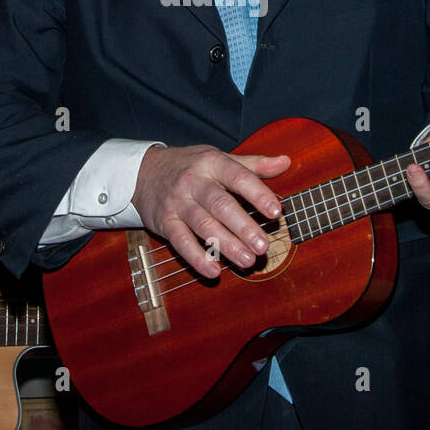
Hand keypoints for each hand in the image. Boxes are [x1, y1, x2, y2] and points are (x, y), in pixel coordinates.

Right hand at [132, 145, 290, 278]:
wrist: (144, 172)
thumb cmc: (190, 166)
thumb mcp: (219, 158)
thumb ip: (253, 164)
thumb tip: (285, 162)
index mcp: (212, 163)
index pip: (238, 177)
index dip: (258, 194)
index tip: (276, 212)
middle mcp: (194, 182)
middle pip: (221, 205)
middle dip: (243, 227)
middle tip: (263, 246)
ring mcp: (178, 203)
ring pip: (203, 225)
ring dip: (226, 245)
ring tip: (247, 260)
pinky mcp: (165, 222)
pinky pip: (180, 242)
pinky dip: (196, 258)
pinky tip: (214, 271)